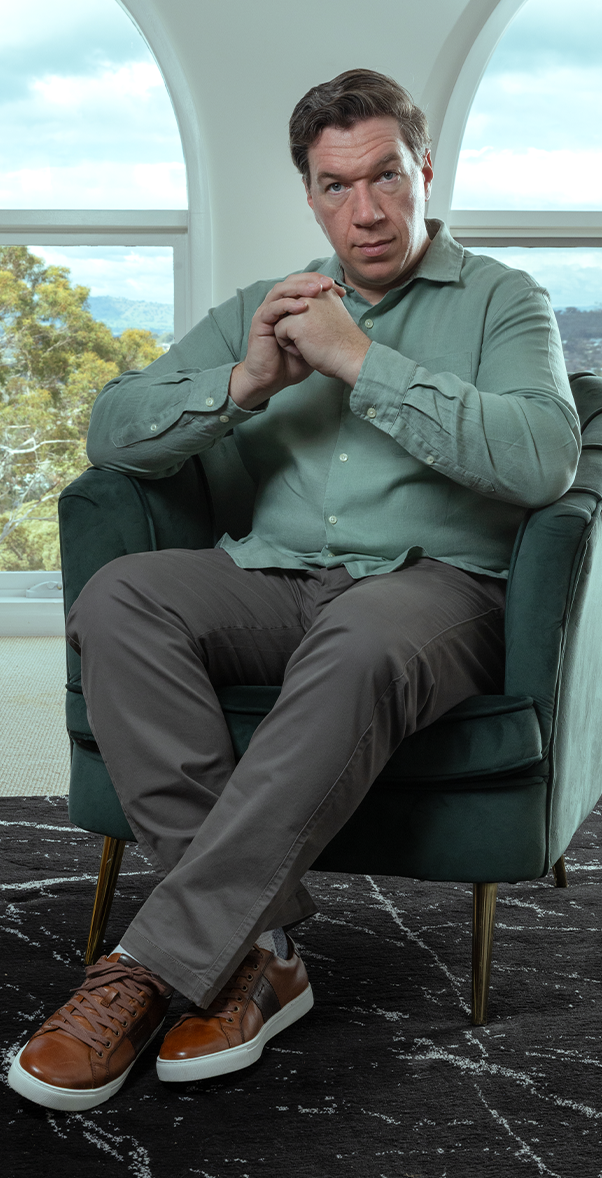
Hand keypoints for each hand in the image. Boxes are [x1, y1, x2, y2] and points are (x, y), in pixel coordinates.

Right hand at [229, 273, 344, 408]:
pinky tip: (302, 307)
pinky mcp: (260, 323)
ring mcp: (268, 313)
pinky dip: (287, 305)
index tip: (341, 291)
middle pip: (293, 281)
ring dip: (299, 288)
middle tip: (328, 284)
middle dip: (312, 280)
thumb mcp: (314, 341)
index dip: (321, 283)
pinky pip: (273, 308)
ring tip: (316, 290)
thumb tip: (341, 311)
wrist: (273, 379)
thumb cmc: (292, 362)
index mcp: (290, 307)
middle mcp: (278, 306)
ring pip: (281, 290)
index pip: (305, 285)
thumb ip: (321, 325)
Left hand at [273, 286, 369, 385]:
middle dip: (292, 323)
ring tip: (309, 344)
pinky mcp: (294, 321)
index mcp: (325, 289)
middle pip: (288, 305)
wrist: (351, 358)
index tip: (316, 330)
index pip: (300, 295)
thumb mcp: (332, 316)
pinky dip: (288, 345)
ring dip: (290, 334)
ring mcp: (303, 305)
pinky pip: (278, 331)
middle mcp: (314, 292)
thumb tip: (299, 306)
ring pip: (281, 318)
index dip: (301, 315)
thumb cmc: (344, 343)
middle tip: (311, 338)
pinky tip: (304, 351)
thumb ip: (318, 306)